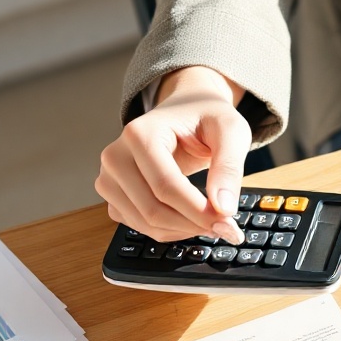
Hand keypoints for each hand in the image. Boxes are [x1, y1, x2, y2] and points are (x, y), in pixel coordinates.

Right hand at [97, 66, 251, 243]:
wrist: (187, 110)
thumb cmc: (208, 116)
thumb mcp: (231, 130)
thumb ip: (229, 166)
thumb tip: (223, 208)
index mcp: (140, 133)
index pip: (165, 186)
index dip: (197, 210)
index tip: (227, 223)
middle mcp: (116, 156)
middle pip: (152, 209)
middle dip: (192, 224)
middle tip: (226, 227)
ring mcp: (110, 176)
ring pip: (143, 222)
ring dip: (181, 230)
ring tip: (211, 221)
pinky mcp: (112, 194)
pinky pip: (136, 224)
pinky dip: (166, 229)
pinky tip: (189, 218)